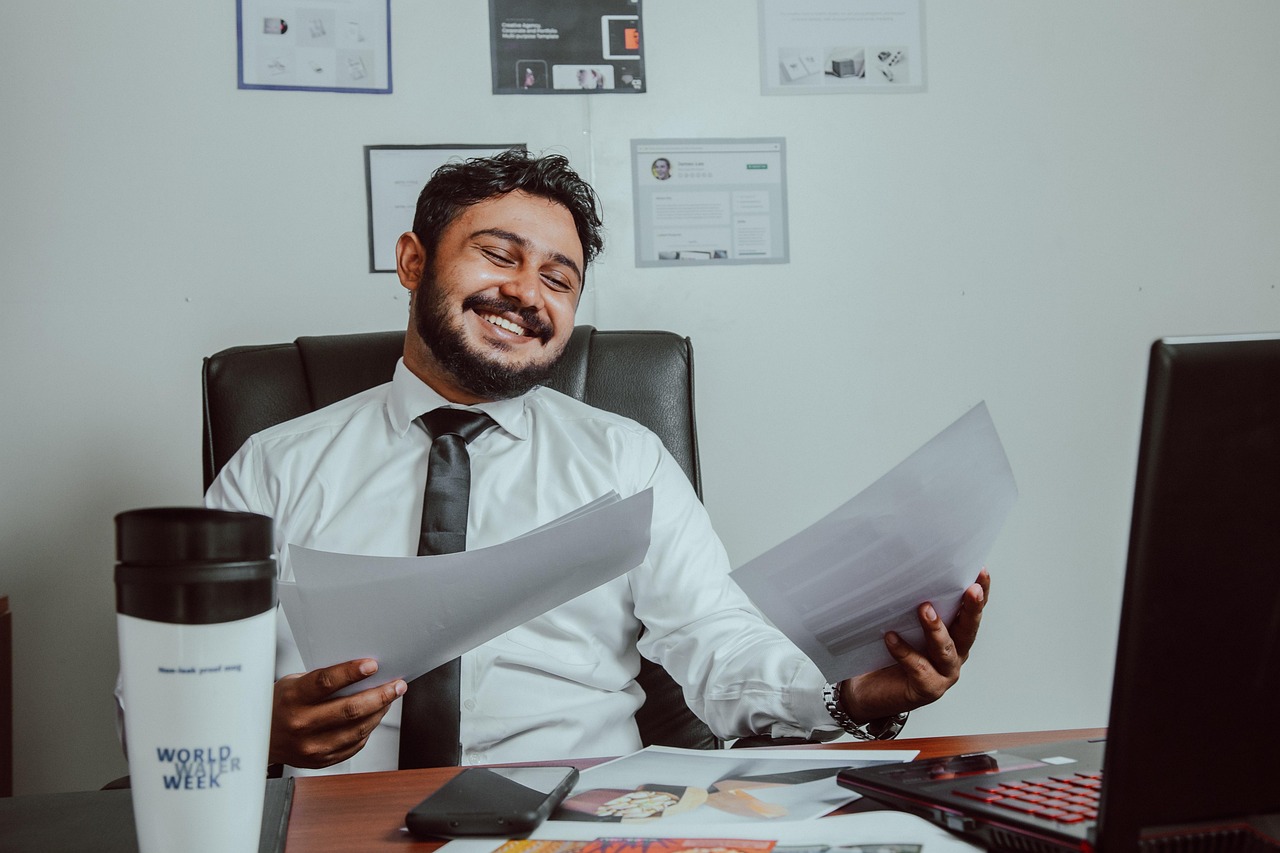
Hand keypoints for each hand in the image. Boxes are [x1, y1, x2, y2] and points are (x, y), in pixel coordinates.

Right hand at [270, 659, 406, 768]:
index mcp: (293, 698)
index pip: (325, 683)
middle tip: (397, 685)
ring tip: (390, 698)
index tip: (373, 665)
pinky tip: (374, 716)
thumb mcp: (293, 683)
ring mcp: (311, 747)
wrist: (259, 739)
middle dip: (380, 695)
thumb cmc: (281, 704)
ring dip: (380, 712)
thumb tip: (364, 672)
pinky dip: (369, 728)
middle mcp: (301, 724)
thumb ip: (323, 679)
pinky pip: (354, 744)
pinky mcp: (320, 761)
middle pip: (350, 710)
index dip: (351, 672)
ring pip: (358, 729)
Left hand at [839, 569, 989, 721]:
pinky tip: (891, 638)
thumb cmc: (888, 654)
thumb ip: (911, 606)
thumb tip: (904, 571)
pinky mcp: (926, 689)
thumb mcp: (903, 625)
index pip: (971, 612)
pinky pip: (918, 667)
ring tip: (924, 609)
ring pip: (945, 650)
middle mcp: (954, 655)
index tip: (981, 571)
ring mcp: (943, 674)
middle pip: (967, 630)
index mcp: (954, 637)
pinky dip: (904, 651)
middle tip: (971, 589)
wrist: (871, 691)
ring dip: (936, 629)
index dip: (980, 592)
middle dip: (972, 609)